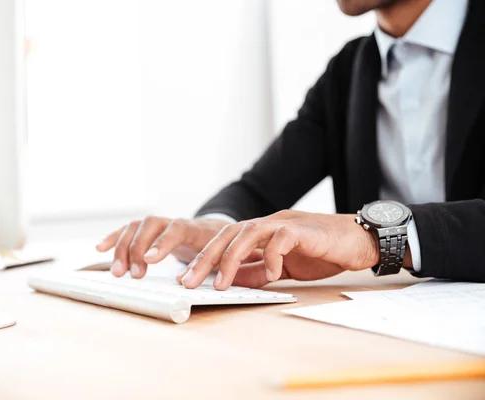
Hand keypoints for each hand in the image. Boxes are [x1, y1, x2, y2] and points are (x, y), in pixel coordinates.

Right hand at [96, 217, 229, 278]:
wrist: (220, 231)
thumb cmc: (220, 249)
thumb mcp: (222, 258)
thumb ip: (208, 267)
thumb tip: (188, 282)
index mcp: (196, 229)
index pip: (177, 229)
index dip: (162, 243)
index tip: (149, 260)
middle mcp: (175, 222)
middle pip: (150, 226)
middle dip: (137, 249)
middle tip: (133, 275)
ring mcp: (161, 224)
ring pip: (136, 227)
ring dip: (123, 248)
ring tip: (118, 271)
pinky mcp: (151, 230)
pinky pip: (129, 230)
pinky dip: (114, 238)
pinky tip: (100, 248)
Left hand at [177, 211, 381, 289]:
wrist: (359, 241)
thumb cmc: (322, 252)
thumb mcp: (283, 267)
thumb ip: (258, 270)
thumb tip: (233, 282)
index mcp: (261, 232)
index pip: (225, 241)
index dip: (204, 259)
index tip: (186, 279)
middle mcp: (268, 223)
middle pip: (228, 234)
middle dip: (206, 258)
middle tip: (189, 281)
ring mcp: (284, 224)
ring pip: (248, 233)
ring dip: (230, 258)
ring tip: (221, 283)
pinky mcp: (303, 229)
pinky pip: (280, 239)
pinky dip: (271, 256)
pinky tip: (269, 274)